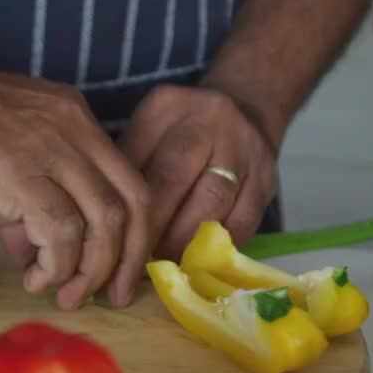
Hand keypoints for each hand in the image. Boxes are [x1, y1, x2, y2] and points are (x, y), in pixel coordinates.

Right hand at [0, 58, 150, 308]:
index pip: (129, 181)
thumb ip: (23, 207)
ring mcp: (47, 146)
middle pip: (132, 202)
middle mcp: (72, 127)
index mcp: (72, 117)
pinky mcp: (17, 170)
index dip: (134, 234)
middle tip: (111, 297)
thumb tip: (36, 255)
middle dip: (129, 259)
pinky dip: (55, 265)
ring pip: (102, 221)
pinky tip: (33, 277)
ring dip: (89, 269)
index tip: (121, 272)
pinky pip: (59, 230)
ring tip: (65, 295)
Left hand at [117, 85, 277, 261]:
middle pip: (175, 175)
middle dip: (151, 224)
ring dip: (183, 241)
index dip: (126, 203)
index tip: (114, 239)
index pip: (138, 155)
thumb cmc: (181, 129)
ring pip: (212, 202)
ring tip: (164, 265)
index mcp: (169, 106)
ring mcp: (244, 148)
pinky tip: (197, 263)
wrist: (247, 110)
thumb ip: (127, 164)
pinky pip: (242, 222)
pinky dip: (217, 248)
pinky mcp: (267, 180)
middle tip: (134, 258)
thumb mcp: (147, 129)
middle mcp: (210, 120)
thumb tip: (104, 220)